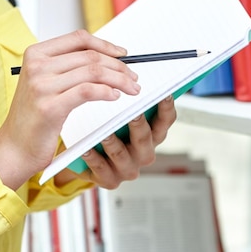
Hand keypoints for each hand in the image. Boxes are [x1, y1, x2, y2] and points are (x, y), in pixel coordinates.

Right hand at [0, 30, 140, 189]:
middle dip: (118, 65)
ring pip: (93, 72)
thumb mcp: (45, 84)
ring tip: (131, 88)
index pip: (78, 39)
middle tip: (133, 77)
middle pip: (89, 55)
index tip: (123, 55)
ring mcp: (41, 86)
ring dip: (119, 79)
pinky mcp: (50, 107)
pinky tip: (115, 97)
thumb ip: (66, 68)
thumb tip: (106, 58)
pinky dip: (107, 91)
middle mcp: (37, 66)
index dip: (105, 44)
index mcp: (35, 54)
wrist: (14, 148)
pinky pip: (88, 91)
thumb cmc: (34, 118)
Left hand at [56, 94, 176, 188]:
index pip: (166, 120)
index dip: (166, 108)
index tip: (164, 93)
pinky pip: (101, 169)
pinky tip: (86, 148)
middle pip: (146, 138)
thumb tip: (127, 71)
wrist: (84, 160)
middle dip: (140, 125)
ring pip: (122, 155)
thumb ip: (128, 99)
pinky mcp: (110, 180)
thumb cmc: (106, 130)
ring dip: (114, 143)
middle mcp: (144, 153)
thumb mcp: (120, 115)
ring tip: (105, 133)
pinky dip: (94, 158)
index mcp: (152, 134)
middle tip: (133, 113)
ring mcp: (127, 168)